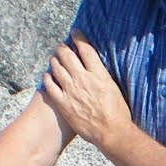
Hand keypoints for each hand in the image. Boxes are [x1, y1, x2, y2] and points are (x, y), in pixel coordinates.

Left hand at [41, 29, 130, 152]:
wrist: (111, 133)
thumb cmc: (118, 113)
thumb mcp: (114, 87)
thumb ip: (102, 75)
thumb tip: (95, 66)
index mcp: (98, 74)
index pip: (85, 48)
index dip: (78, 37)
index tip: (75, 32)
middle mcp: (83, 79)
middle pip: (67, 55)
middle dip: (62, 48)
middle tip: (61, 47)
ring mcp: (71, 91)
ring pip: (56, 67)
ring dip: (54, 60)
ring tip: (54, 59)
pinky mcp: (63, 103)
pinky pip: (50, 85)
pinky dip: (48, 77)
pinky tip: (48, 76)